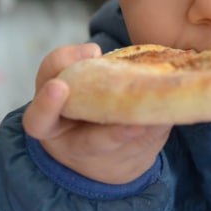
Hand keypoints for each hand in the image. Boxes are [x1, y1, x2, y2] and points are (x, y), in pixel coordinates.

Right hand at [23, 44, 170, 183]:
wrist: (98, 151)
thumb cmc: (72, 106)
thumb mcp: (59, 86)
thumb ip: (65, 65)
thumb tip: (94, 51)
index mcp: (48, 128)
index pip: (38, 119)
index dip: (46, 104)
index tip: (59, 86)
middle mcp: (76, 149)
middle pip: (92, 145)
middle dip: (113, 135)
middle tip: (133, 125)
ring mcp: (109, 159)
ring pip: (131, 146)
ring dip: (148, 129)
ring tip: (162, 116)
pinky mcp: (136, 159)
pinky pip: (151, 142)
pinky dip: (161, 126)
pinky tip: (172, 112)